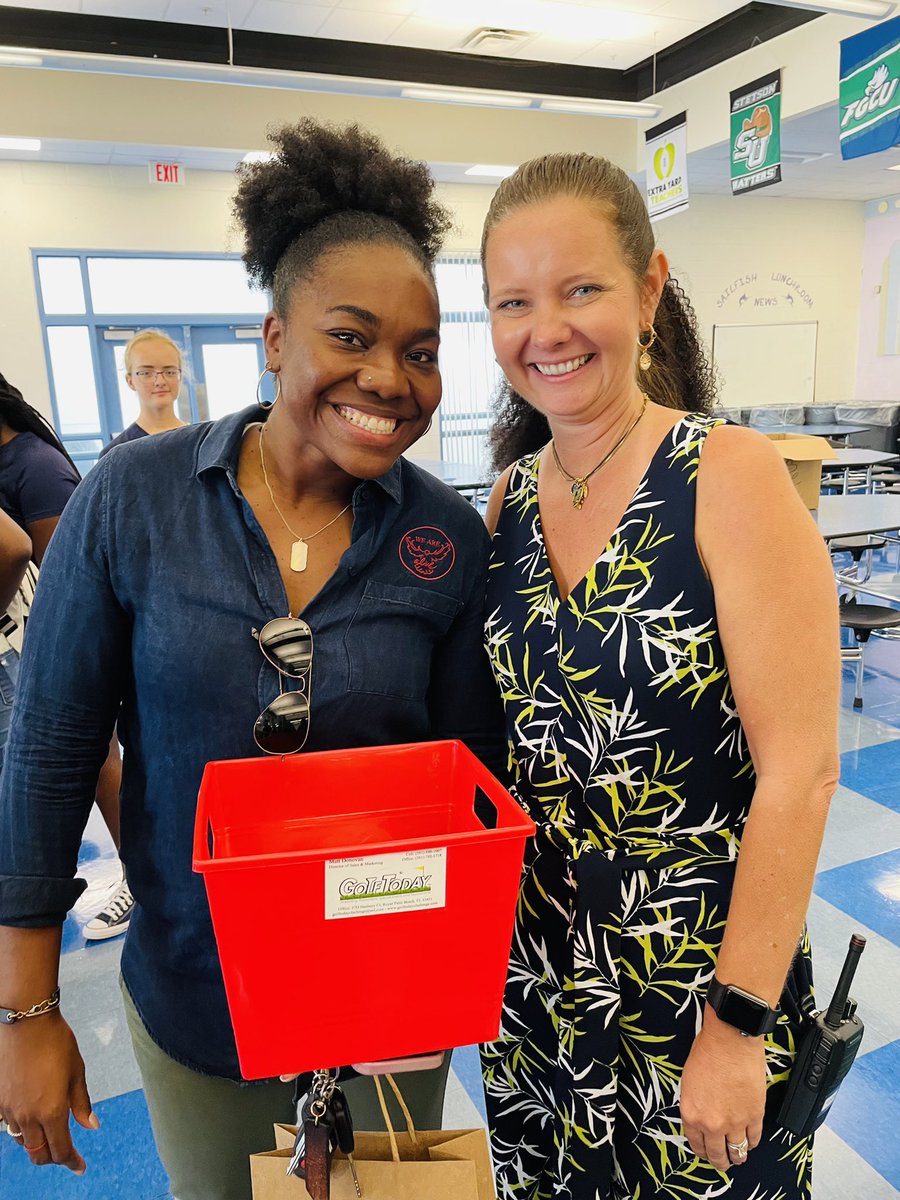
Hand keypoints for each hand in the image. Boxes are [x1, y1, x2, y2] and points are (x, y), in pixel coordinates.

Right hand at [0, 1013, 98, 1172]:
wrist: (26, 1021)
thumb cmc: (56, 1042)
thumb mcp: (76, 1071)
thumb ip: (81, 1103)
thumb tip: (91, 1126)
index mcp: (52, 1111)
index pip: (61, 1150)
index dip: (71, 1162)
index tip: (80, 1166)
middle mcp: (28, 1116)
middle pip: (39, 1154)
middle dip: (54, 1157)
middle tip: (67, 1152)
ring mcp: (10, 1110)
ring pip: (23, 1142)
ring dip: (37, 1143)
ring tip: (51, 1134)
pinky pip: (11, 1126)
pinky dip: (23, 1129)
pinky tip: (33, 1117)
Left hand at [679, 1015, 765, 1172]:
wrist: (730, 1041)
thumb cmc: (708, 1052)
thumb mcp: (689, 1082)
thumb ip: (695, 1104)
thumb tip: (702, 1116)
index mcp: (691, 1114)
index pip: (696, 1145)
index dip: (702, 1152)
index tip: (706, 1152)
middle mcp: (711, 1124)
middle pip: (717, 1155)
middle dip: (720, 1161)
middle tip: (723, 1162)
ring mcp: (734, 1122)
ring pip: (737, 1152)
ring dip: (737, 1156)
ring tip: (738, 1156)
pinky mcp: (754, 1116)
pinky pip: (754, 1139)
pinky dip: (752, 1143)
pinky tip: (750, 1141)